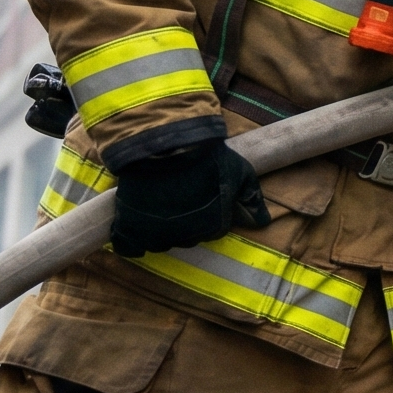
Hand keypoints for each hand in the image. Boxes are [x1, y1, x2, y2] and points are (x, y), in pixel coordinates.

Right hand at [109, 136, 269, 257]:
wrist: (167, 146)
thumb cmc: (209, 158)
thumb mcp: (241, 173)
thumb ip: (252, 199)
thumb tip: (264, 222)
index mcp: (213, 227)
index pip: (214, 231)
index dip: (210, 215)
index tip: (203, 199)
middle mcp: (185, 236)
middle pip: (187, 237)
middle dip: (186, 223)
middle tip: (180, 200)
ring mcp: (156, 233)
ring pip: (159, 242)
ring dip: (160, 231)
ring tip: (159, 208)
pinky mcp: (130, 227)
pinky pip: (128, 245)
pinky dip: (130, 242)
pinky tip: (133, 232)